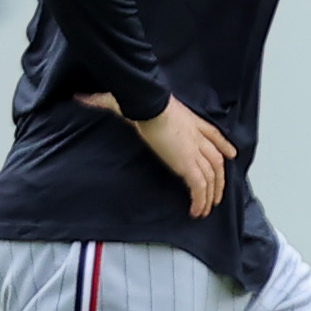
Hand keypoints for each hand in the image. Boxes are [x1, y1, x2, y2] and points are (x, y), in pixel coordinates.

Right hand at [75, 89, 236, 215]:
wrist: (148, 104)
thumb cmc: (139, 100)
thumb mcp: (128, 102)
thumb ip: (105, 102)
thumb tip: (80, 98)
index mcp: (192, 122)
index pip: (214, 136)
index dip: (223, 147)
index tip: (230, 155)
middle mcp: (198, 138)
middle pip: (218, 162)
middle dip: (219, 180)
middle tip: (217, 194)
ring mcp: (195, 152)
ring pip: (212, 178)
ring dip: (211, 196)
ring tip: (207, 209)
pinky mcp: (188, 165)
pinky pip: (200, 188)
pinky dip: (200, 201)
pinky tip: (197, 212)